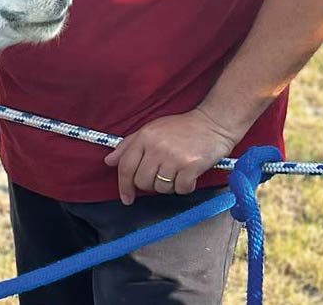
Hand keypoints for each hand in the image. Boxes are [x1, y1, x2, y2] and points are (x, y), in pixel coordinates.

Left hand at [103, 108, 239, 204]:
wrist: (213, 123)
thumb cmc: (182, 127)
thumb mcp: (151, 130)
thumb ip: (128, 145)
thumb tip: (109, 161)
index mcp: (144, 137)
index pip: (126, 166)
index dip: (123, 185)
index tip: (126, 197)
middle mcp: (156, 147)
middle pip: (142, 182)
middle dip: (149, 185)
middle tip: (161, 176)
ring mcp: (174, 157)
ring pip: (161, 188)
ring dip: (168, 186)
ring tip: (176, 172)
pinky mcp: (191, 166)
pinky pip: (180, 189)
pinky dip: (184, 187)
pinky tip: (188, 176)